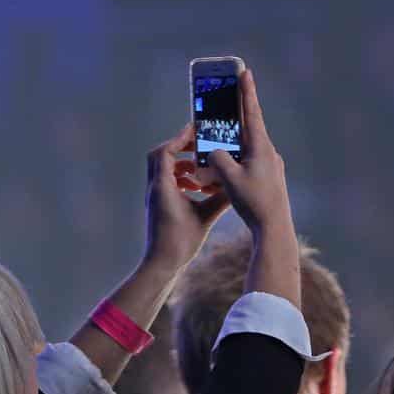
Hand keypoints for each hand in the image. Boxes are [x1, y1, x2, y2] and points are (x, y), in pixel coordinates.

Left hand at [142, 123, 231, 271]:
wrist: (162, 263)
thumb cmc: (181, 242)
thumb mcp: (205, 217)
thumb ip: (221, 198)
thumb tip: (238, 185)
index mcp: (163, 186)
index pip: (166, 152)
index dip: (180, 138)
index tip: (196, 130)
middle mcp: (155, 187)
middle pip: (160, 155)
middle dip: (180, 147)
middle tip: (199, 145)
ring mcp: (155, 195)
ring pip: (163, 168)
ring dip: (182, 164)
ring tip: (202, 169)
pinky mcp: (158, 203)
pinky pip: (166, 181)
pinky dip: (180, 177)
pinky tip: (197, 187)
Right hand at [207, 70, 290, 236]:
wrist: (274, 227)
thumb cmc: (254, 202)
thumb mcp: (229, 178)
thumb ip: (217, 158)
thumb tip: (215, 152)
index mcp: (261, 147)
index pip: (252, 113)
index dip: (247, 92)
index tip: (245, 72)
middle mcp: (268, 153)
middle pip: (247, 128)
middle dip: (234, 116)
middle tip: (225, 98)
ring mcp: (269, 166)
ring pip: (244, 148)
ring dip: (230, 144)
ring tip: (214, 142)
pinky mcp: (267, 178)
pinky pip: (246, 163)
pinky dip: (233, 162)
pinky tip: (221, 170)